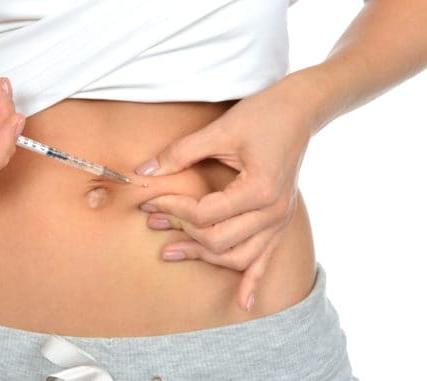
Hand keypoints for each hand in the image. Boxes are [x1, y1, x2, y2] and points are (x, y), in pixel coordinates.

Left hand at [135, 76, 318, 310]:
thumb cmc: (262, 115)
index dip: (172, 207)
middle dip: (180, 231)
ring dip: (203, 257)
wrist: (300, 110)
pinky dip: (252, 282)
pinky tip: (243, 304)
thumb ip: (180, 153)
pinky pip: (265, 260)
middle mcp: (273, 212)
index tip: (149, 199)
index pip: (205, 214)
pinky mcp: (279, 221)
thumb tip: (143, 172)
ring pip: (237, 257)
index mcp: (259, 190)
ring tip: (170, 252)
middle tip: (152, 220)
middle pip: (218, 240)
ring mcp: (279, 220)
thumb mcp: (219, 130)